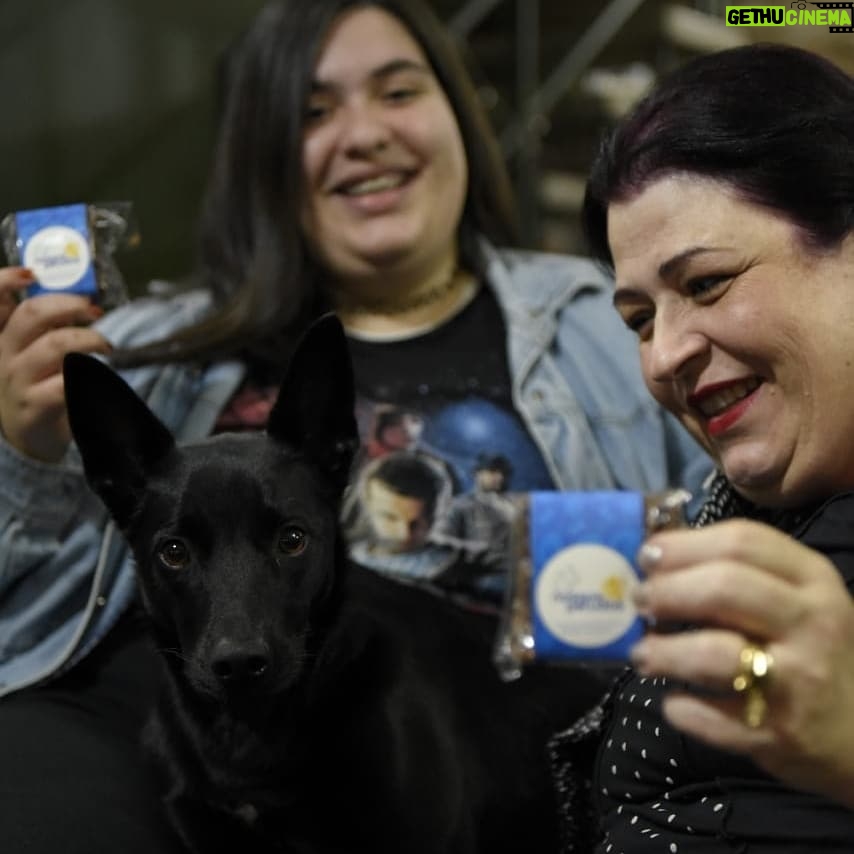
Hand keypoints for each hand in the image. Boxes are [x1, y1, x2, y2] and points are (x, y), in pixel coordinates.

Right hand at [0, 268, 111, 461]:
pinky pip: (65, 383)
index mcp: (2, 335)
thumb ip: (44, 325)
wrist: (30, 436)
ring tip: (105, 344)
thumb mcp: (32, 351)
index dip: (4, 281)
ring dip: (87, 339)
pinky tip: (100, 375)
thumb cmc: (36, 384)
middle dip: (67, 304)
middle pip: (31, 316)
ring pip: (54, 346)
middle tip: (93, 308)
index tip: (30, 274)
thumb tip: (80, 296)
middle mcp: (3, 353)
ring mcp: (16, 380)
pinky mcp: (34, 405)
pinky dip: (88, 374)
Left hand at [630, 519, 853, 806]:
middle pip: (723, 587)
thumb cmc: (810, 649)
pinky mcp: (778, 734)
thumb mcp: (795, 598)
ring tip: (643, 654)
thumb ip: (738, 571)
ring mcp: (797, 682)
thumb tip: (656, 556)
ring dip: (664, 651)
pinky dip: (681, 708)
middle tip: (639, 600)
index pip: (741, 541)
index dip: (682, 545)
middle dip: (667, 590)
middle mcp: (811, 623)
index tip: (646, 555)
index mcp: (812, 579)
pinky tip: (673, 700)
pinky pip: (711, 717)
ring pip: (714, 653)